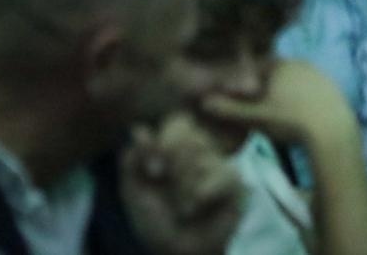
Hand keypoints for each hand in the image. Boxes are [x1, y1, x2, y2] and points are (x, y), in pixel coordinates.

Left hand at [121, 113, 245, 254]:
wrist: (178, 252)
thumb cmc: (154, 222)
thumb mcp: (134, 191)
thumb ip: (132, 160)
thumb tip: (138, 128)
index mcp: (173, 148)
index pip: (174, 124)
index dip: (161, 144)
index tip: (152, 172)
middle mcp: (197, 151)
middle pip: (188, 138)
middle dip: (172, 166)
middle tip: (165, 186)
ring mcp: (217, 164)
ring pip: (203, 157)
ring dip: (186, 186)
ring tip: (182, 206)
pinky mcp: (234, 181)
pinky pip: (223, 175)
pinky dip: (204, 193)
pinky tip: (196, 207)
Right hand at [198, 59, 354, 150]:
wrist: (332, 131)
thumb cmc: (289, 120)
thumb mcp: (255, 116)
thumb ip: (228, 108)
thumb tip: (203, 101)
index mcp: (281, 64)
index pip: (255, 66)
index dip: (244, 81)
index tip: (238, 98)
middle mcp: (300, 63)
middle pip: (274, 73)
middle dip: (262, 88)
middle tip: (255, 109)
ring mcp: (319, 73)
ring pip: (291, 81)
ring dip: (282, 93)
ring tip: (275, 115)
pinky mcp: (331, 86)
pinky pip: (308, 89)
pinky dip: (299, 98)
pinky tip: (297, 115)